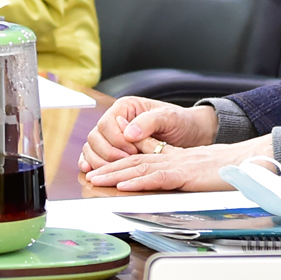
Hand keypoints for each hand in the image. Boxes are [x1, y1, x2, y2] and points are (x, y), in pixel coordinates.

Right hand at [79, 98, 217, 172]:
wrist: (190, 133)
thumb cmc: (180, 123)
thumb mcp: (170, 118)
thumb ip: (149, 122)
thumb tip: (128, 133)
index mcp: (125, 107)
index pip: (106, 124)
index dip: (116, 141)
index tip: (133, 151)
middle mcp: (114, 119)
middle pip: (95, 137)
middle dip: (108, 153)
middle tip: (128, 161)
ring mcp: (111, 135)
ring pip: (91, 148)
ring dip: (100, 161)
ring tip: (117, 169)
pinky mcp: (112, 149)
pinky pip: (93, 156)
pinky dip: (92, 164)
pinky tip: (93, 172)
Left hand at [81, 132, 275, 191]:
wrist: (251, 161)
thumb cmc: (230, 168)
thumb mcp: (199, 167)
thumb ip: (181, 170)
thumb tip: (164, 177)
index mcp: (176, 158)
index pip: (142, 158)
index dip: (120, 162)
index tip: (102, 167)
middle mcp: (173, 159)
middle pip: (135, 161)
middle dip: (110, 168)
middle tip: (89, 174)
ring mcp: (179, 166)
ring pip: (141, 167)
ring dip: (116, 174)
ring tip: (97, 179)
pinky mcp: (187, 175)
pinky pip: (158, 177)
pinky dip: (139, 180)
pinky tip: (124, 184)